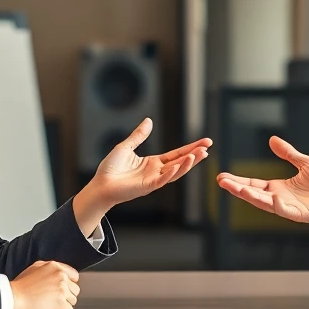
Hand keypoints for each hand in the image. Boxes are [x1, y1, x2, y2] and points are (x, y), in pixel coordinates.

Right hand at [9, 261, 80, 308]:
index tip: (65, 289)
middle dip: (67, 295)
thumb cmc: (20, 285)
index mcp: (55, 266)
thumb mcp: (35, 267)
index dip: (69, 284)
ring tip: (53, 305)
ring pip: (73, 300)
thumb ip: (50, 268)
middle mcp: (61, 276)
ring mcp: (62, 289)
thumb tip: (58, 273)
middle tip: (56, 299)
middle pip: (75, 289)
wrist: (14, 296)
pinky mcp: (61, 303)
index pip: (74, 275)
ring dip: (65, 304)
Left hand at [75, 119, 211, 229]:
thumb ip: (139, 136)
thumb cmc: (110, 169)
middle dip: (195, 155)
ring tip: (200, 154)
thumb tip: (149, 121)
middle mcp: (157, 172)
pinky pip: (163, 180)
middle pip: (181, 162)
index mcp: (154, 163)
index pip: (177, 154)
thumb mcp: (126, 147)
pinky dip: (172, 173)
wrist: (100, 185)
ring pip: (175, 172)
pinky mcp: (147, 187)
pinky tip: (181, 165)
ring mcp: (154, 180)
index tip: (205, 142)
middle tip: (208, 146)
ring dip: (188, 164)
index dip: (191, 148)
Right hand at [216, 136, 308, 239]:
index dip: (239, 181)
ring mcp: (288, 208)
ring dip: (251, 197)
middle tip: (221, 182)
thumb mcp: (305, 163)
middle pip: (254, 194)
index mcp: (278, 187)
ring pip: (265, 203)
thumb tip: (271, 139)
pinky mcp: (299, 215)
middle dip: (237, 189)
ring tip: (237, 189)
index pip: (254, 184)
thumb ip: (288, 153)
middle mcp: (279, 198)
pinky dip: (278, 205)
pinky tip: (271, 197)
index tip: (222, 177)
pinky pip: (285, 211)